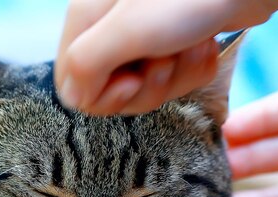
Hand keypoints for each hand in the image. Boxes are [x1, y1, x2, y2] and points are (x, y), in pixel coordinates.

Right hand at [54, 0, 277, 114]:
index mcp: (88, 18)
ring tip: (192, 46)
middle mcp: (111, 28)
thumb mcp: (128, 30)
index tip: (131, 80)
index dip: (103, 95)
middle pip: (112, 92)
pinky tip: (205, 46)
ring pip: (146, 89)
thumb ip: (86, 65)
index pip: (72, 84)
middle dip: (148, 86)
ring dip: (176, 77)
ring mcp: (143, 36)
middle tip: (166, 60)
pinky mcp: (173, 42)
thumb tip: (74, 98)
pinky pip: (174, 79)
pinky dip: (194, 70)